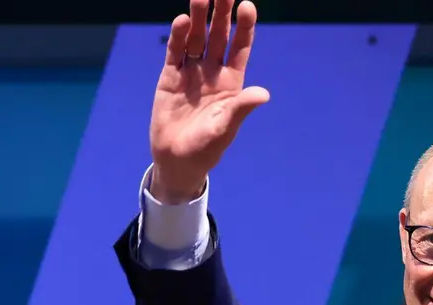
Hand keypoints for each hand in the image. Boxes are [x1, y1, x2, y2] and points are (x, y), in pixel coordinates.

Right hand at [150, 0, 269, 203]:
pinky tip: (181, 21)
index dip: (244, 26)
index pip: (240, 47)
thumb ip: (241, 109)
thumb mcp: (225, 129)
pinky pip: (175, 52)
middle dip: (221, 13)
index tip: (246, 6)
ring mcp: (190, 73)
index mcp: (231, 82)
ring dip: (198, 19)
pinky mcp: (170, 78)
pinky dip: (177, 37)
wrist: (176, 161)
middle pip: (218, 36)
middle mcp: (212, 72)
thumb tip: (263, 94)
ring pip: (195, 39)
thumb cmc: (206, 148)